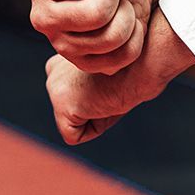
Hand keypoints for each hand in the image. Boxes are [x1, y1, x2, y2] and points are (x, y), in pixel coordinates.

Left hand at [45, 8, 194, 143]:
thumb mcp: (108, 69)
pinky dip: (95, 127)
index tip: (112, 79)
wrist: (143, 60)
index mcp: (62, 58)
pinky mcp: (62, 104)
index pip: (74, 96)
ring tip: (109, 92)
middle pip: (73, 110)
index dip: (98, 96)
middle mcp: (51, 70)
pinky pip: (73, 136)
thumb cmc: (136, 62)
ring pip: (74, 123)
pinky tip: (105, 102)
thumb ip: (91, 81)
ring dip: (98, 115)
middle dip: (96, 106)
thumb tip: (91, 96)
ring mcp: (54, 87)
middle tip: (112, 86)